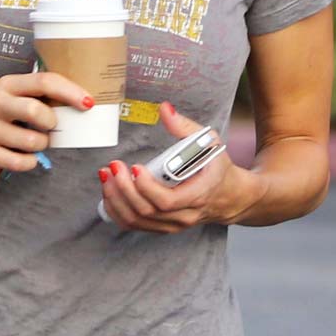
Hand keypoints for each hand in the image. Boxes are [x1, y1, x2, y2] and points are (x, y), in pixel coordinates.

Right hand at [0, 71, 93, 172]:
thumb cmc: (0, 111)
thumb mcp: (14, 95)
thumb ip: (41, 96)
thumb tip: (84, 104)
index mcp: (8, 84)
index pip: (44, 82)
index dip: (69, 92)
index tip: (88, 103)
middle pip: (36, 111)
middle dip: (52, 124)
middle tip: (51, 128)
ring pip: (31, 142)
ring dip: (42, 145)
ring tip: (36, 142)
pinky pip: (19, 162)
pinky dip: (30, 162)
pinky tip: (27, 156)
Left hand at [98, 101, 260, 232]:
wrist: (229, 196)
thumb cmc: (218, 168)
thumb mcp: (209, 143)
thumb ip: (185, 126)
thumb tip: (165, 109)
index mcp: (198, 195)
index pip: (167, 201)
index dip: (146, 187)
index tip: (135, 166)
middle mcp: (184, 215)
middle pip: (146, 211)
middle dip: (124, 189)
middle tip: (113, 167)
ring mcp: (172, 225)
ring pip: (136, 221)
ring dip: (115, 200)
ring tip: (106, 177)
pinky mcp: (162, 227)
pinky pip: (134, 225)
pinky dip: (117, 210)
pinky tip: (109, 192)